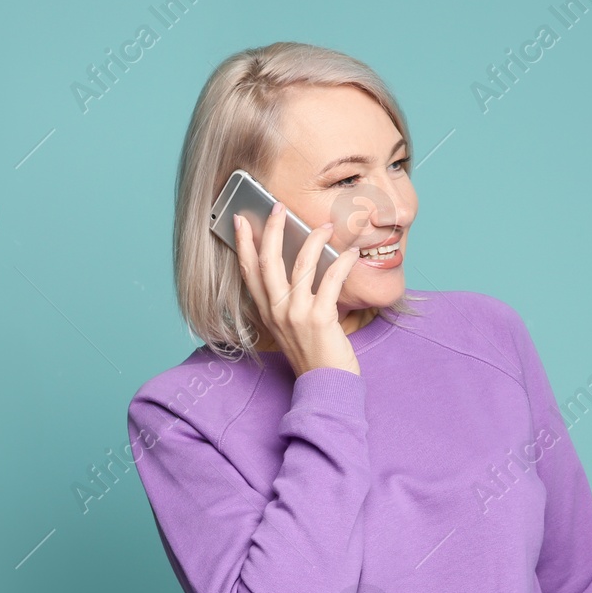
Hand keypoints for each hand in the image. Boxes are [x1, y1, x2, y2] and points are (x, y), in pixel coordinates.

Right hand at [233, 202, 362, 376]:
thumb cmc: (312, 356)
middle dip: (272, 229)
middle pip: (268, 261)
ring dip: (314, 239)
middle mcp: (277, 311)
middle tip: (278, 207)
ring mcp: (296, 314)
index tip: (240, 220)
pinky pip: (331, 280)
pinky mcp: (319, 318)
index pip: (249, 271)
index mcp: (267, 312)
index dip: (243, 244)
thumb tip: (299, 269)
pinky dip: (342, 263)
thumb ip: (288, 302)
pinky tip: (351, 253)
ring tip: (325, 226)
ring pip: (300, 265)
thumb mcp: (290, 328)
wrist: (325, 386)